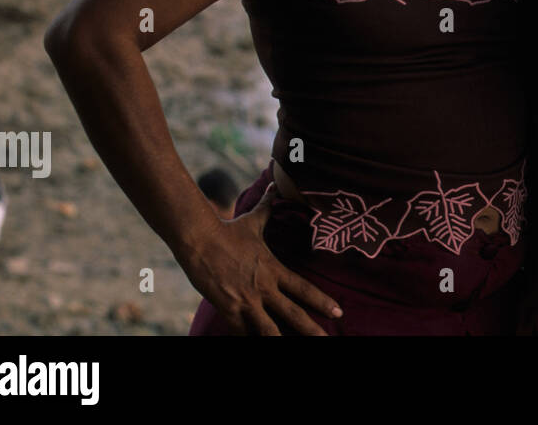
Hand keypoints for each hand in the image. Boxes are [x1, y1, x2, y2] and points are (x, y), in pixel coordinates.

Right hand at [177, 183, 342, 335]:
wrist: (200, 239)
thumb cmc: (228, 230)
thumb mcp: (253, 220)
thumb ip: (268, 207)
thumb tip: (276, 186)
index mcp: (274, 269)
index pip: (304, 289)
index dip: (322, 302)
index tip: (338, 313)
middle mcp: (264, 288)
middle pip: (292, 314)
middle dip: (311, 330)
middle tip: (326, 340)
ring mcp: (246, 300)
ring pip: (268, 330)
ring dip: (280, 342)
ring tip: (292, 350)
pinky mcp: (227, 308)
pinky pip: (241, 331)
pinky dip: (249, 339)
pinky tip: (256, 345)